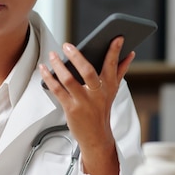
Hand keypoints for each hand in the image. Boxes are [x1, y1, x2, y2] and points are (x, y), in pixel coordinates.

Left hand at [39, 36, 134, 174]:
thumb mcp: (112, 91)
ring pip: (69, 80)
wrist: (96, 137)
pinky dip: (49, 78)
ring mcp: (84, 102)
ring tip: (52, 55)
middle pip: (88, 71)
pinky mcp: (71, 109)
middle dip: (77, 56)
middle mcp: (97, 94)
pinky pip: (57, 91)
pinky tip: (44, 69)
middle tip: (67, 45)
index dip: (115, 51)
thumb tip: (130, 54)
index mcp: (109, 87)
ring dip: (58, 66)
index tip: (117, 37)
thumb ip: (120, 71)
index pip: (113, 65)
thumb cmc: (102, 109)